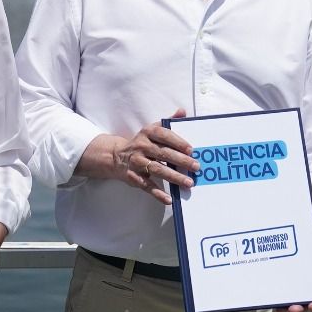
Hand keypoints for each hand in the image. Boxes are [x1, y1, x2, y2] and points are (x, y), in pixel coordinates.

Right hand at [81, 109, 198, 204]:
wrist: (116, 156)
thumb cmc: (142, 143)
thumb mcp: (152, 130)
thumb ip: (168, 121)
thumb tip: (182, 112)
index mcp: (147, 132)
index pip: (164, 135)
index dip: (178, 142)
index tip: (191, 150)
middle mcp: (141, 146)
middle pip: (163, 153)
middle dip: (181, 161)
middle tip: (196, 167)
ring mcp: (136, 162)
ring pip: (157, 170)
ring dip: (174, 177)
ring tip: (189, 183)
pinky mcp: (133, 176)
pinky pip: (147, 185)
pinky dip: (158, 193)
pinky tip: (169, 199)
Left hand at [280, 209, 311, 311]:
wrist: (307, 232)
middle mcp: (310, 289)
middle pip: (306, 305)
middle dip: (300, 309)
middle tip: (294, 308)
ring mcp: (297, 286)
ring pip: (293, 302)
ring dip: (286, 307)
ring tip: (281, 307)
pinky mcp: (285, 281)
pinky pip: (281, 291)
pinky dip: (277, 298)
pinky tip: (271, 298)